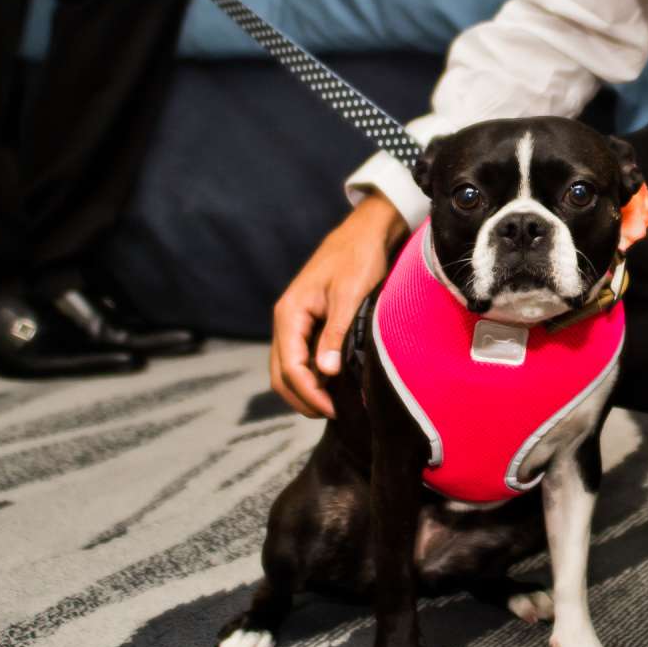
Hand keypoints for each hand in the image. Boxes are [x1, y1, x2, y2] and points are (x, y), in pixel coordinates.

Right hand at [270, 193, 407, 416]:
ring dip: (306, 389)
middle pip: (281, 374)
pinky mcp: (309, 322)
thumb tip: (326, 373)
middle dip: (302, 398)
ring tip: (334, 404)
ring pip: (289, 368)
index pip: (290, 368)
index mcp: (290, 313)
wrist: (366, 232)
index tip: (333, 410)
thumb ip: (336, 333)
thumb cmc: (359, 258)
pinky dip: (312, 375)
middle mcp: (286, 319)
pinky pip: (302, 356)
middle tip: (333, 414)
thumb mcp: (350, 296)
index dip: (309, 394)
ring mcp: (295, 322)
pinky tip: (334, 384)